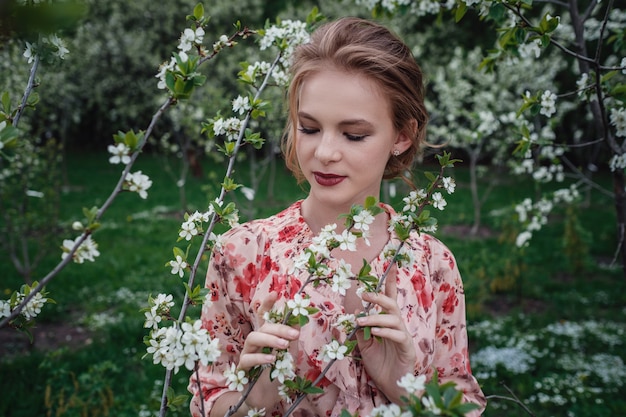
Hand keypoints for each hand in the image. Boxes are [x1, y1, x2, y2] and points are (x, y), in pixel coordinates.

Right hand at [237, 293, 299, 409]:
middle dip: (279, 328)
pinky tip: (272, 359)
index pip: (263, 315)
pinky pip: (248, 358)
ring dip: (270, 340)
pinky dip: (261, 357)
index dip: (268, 303)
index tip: (275, 293)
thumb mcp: (289, 351)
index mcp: (265, 335)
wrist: (268, 396)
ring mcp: (247, 353)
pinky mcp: (243, 368)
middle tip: (294, 335)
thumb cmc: (277, 372)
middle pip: (262, 327)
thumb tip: (300, 317)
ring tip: (284, 346)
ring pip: (253, 338)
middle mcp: (255, 341)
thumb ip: (292, 335)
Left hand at [355, 265, 415, 402]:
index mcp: (388, 322)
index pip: (390, 298)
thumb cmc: (379, 364)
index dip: (390, 282)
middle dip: (378, 296)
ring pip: (393, 318)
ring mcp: (404, 336)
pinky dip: (385, 332)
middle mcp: (397, 326)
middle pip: (392, 304)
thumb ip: (360, 329)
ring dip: (375, 317)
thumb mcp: (365, 345)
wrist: (390, 386)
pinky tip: (374, 333)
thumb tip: (354, 311)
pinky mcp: (407, 348)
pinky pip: (398, 335)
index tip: (391, 264)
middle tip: (364, 294)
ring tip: (361, 321)